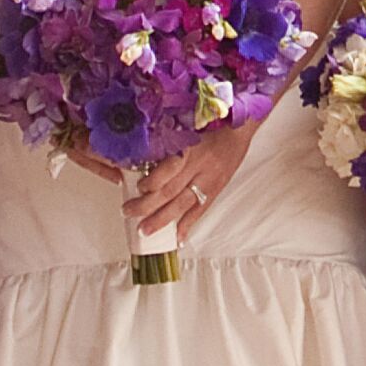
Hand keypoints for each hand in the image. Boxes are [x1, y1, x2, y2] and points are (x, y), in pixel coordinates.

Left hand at [124, 117, 256, 241]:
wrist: (238, 130)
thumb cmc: (211, 127)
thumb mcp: (187, 130)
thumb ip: (169, 146)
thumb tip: (144, 161)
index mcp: (188, 149)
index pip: (167, 170)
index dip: (151, 182)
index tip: (137, 187)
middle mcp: (198, 167)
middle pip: (170, 191)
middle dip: (147, 205)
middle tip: (128, 212)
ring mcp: (208, 181)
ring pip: (182, 205)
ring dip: (161, 219)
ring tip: (145, 230)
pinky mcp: (216, 190)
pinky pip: (200, 211)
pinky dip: (188, 225)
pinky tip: (178, 238)